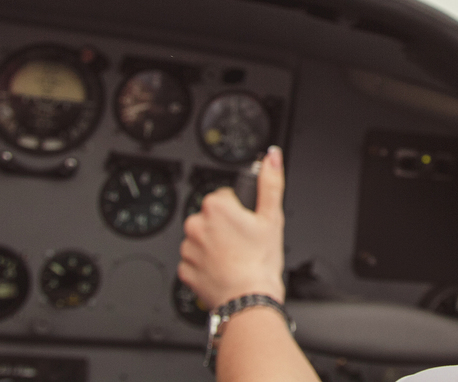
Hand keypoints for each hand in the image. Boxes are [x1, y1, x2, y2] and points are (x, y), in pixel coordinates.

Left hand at [178, 146, 286, 308]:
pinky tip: (224, 269)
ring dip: (216, 244)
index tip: (248, 224)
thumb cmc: (260, 262)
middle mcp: (196, 224)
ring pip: (203, 238)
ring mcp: (188, 248)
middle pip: (213, 217)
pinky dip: (207, 263)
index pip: (225, 197)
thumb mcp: (272, 217)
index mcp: (216, 207)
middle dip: (226, 227)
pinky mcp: (185, 269)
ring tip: (235, 258)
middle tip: (244, 242)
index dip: (240, 210)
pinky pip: (196, 260)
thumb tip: (272, 157)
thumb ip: (271, 182)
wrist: (248, 300)